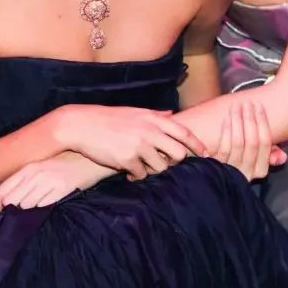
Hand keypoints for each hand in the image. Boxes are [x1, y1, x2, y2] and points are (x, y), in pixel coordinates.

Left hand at [0, 156, 79, 211]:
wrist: (88, 159)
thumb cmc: (64, 164)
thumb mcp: (41, 166)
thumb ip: (25, 179)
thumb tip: (8, 198)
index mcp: (27, 168)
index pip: (1, 190)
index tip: (2, 210)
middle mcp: (36, 174)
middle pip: (11, 200)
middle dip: (11, 210)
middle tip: (18, 212)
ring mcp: (49, 181)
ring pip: (26, 205)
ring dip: (28, 210)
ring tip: (36, 206)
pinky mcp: (62, 188)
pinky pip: (44, 205)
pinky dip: (42, 207)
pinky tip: (48, 203)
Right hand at [58, 105, 207, 180]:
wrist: (81, 124)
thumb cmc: (108, 118)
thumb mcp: (135, 111)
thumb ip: (156, 115)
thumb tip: (172, 114)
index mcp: (153, 118)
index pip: (184, 133)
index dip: (197, 145)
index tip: (206, 154)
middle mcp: (150, 131)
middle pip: (179, 154)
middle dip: (174, 162)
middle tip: (164, 164)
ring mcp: (139, 145)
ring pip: (161, 167)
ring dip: (153, 171)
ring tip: (141, 168)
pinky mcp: (127, 159)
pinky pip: (141, 175)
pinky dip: (136, 176)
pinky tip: (128, 172)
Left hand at [213, 99, 279, 180]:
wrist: (213, 186)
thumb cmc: (238, 167)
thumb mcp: (256, 164)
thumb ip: (270, 157)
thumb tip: (284, 156)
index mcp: (260, 169)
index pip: (265, 144)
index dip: (263, 123)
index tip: (259, 106)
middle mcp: (248, 171)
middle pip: (252, 142)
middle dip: (250, 120)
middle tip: (247, 103)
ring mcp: (232, 170)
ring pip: (238, 143)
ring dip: (238, 122)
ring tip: (236, 107)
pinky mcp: (217, 168)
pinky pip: (224, 147)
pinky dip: (226, 131)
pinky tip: (226, 119)